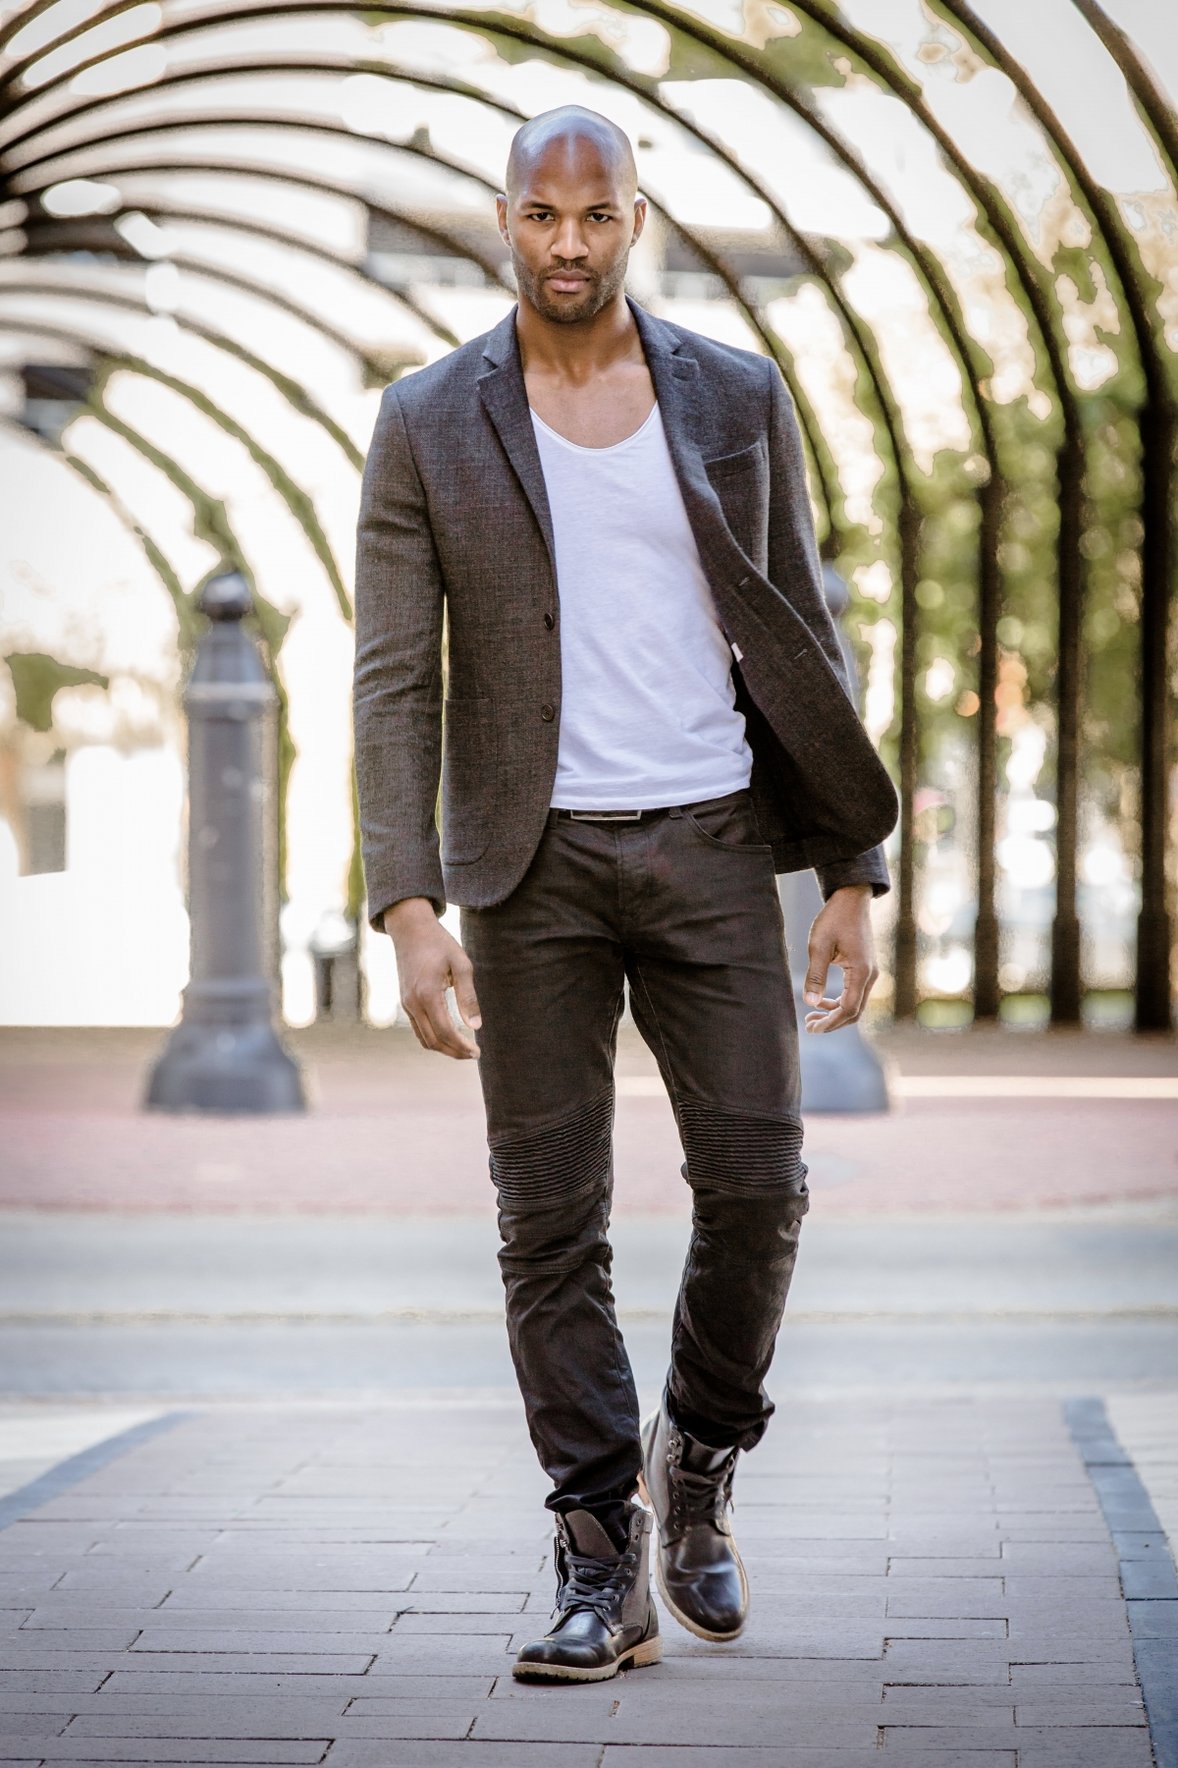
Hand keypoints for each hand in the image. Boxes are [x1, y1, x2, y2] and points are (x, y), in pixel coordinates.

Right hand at [384, 898, 481, 1058]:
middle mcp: (413, 1003)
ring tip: (463, 1050)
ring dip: (443, 1048)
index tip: (478, 1053)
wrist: (410, 929)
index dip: (462, 1047)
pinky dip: (433, 1038)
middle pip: (433, 1041)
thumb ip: (468, 996)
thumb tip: (476, 1027)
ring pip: (423, 1038)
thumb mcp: (461, 964)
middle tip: (473, 1055)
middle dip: (454, 1052)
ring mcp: (406, 1003)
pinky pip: (418, 1028)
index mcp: (427, 994)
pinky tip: (449, 1036)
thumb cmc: (440, 943)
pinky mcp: (405, 1001)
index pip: (445, 1032)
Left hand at [803, 884, 877, 1033]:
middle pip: (854, 1012)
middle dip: (832, 1023)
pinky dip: (840, 1002)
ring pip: (855, 1004)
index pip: (848, 1008)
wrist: (852, 900)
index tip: (810, 1028)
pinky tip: (822, 1002)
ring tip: (811, 1017)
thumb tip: (810, 1002)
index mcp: (861, 971)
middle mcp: (870, 975)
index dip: (830, 1023)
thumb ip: (815, 975)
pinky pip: (855, 994)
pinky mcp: (865, 969)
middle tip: (809, 1027)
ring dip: (835, 1014)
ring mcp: (870, 972)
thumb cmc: (834, 919)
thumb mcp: (819, 946)